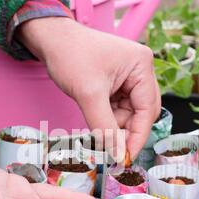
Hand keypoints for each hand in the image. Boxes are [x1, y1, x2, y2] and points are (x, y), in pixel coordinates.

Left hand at [18, 18, 160, 160]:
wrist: (51, 40)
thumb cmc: (70, 55)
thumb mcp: (89, 94)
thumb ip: (104, 127)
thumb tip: (117, 154)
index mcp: (141, 66)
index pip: (147, 109)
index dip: (137, 136)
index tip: (126, 158)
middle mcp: (140, 70)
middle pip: (141, 112)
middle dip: (125, 131)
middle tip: (112, 152)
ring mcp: (128, 77)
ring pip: (128, 113)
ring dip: (114, 126)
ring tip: (98, 134)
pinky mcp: (116, 82)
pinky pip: (118, 108)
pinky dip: (108, 119)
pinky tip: (96, 123)